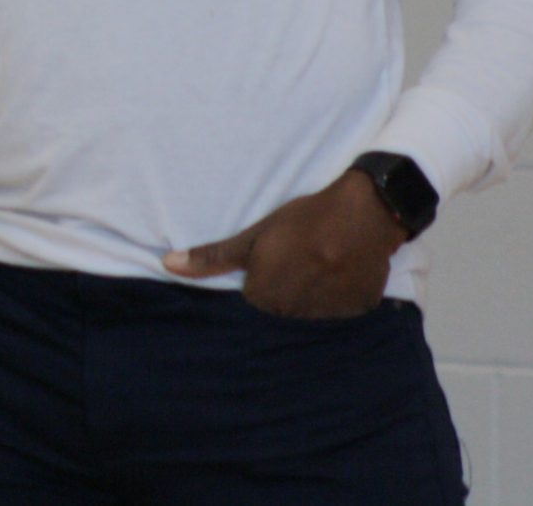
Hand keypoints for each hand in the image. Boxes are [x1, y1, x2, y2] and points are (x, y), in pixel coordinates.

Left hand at [161, 171, 407, 318]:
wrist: (365, 213)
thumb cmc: (304, 221)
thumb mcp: (256, 235)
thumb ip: (214, 257)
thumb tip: (168, 265)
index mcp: (266, 299)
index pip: (253, 303)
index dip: (262, 281)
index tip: (275, 263)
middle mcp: (294, 317)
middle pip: (281, 310)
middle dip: (286, 289)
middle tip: (300, 259)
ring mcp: (328, 318)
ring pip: (310, 312)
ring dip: (313, 293)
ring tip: (322, 262)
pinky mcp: (356, 312)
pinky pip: (340, 310)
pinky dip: (339, 294)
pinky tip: (342, 271)